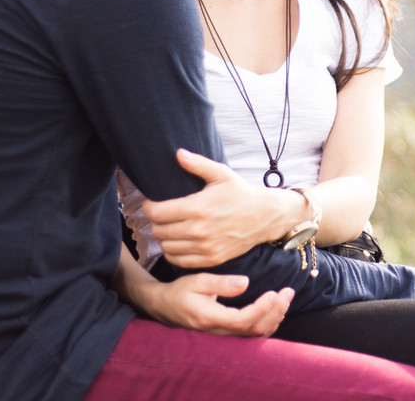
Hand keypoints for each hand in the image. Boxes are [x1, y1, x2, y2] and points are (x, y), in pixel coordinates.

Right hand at [141, 272, 294, 336]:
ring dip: (275, 317)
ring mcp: (223, 336)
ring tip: (286, 296)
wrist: (165, 306)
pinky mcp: (227, 334)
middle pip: (253, 330)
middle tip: (288, 291)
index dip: (261, 310)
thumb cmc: (181, 291)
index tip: (273, 294)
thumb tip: (245, 283)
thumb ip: (221, 283)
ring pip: (255, 335)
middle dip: (275, 312)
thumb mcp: (197, 280)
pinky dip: (268, 322)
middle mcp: (217, 332)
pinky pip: (252, 334)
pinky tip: (276, 308)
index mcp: (209, 318)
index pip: (241, 321)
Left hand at [142, 149, 296, 267]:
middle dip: (155, 222)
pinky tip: (178, 242)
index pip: (156, 213)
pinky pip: (179, 260)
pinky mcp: (211, 258)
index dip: (148, 207)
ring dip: (163, 238)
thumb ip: (198, 164)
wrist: (265, 216)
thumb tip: (178, 154)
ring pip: (166, 247)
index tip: (151, 203)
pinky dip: (173, 253)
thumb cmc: (242, 193)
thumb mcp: (222, 174)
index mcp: (197, 208)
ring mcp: (205, 247)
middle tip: (161, 215)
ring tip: (169, 228)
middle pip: (158, 231)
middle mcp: (198, 230)